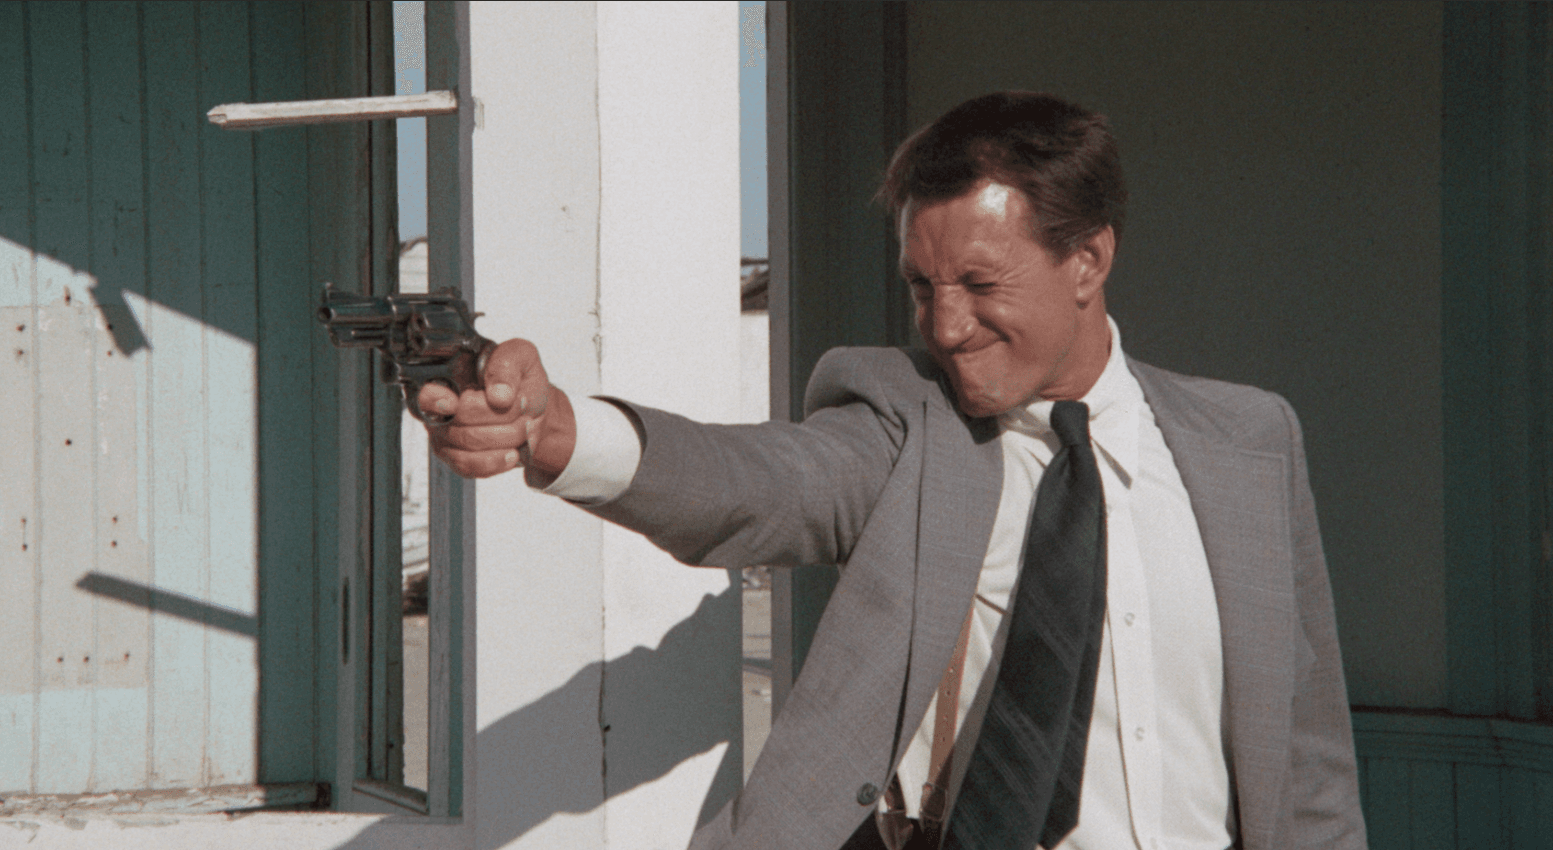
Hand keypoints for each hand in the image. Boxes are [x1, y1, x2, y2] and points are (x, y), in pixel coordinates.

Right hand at [416, 338, 575, 484]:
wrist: (529, 406)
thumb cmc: (518, 378)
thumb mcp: (520, 357)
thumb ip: (507, 366)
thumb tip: (498, 395)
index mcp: (447, 380)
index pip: (427, 394)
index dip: (436, 400)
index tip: (453, 404)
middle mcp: (439, 411)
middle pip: (461, 421)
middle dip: (501, 417)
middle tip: (524, 408)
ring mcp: (445, 437)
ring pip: (470, 446)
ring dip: (506, 437)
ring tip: (524, 426)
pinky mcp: (458, 460)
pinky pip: (471, 467)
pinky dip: (497, 461)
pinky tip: (513, 452)